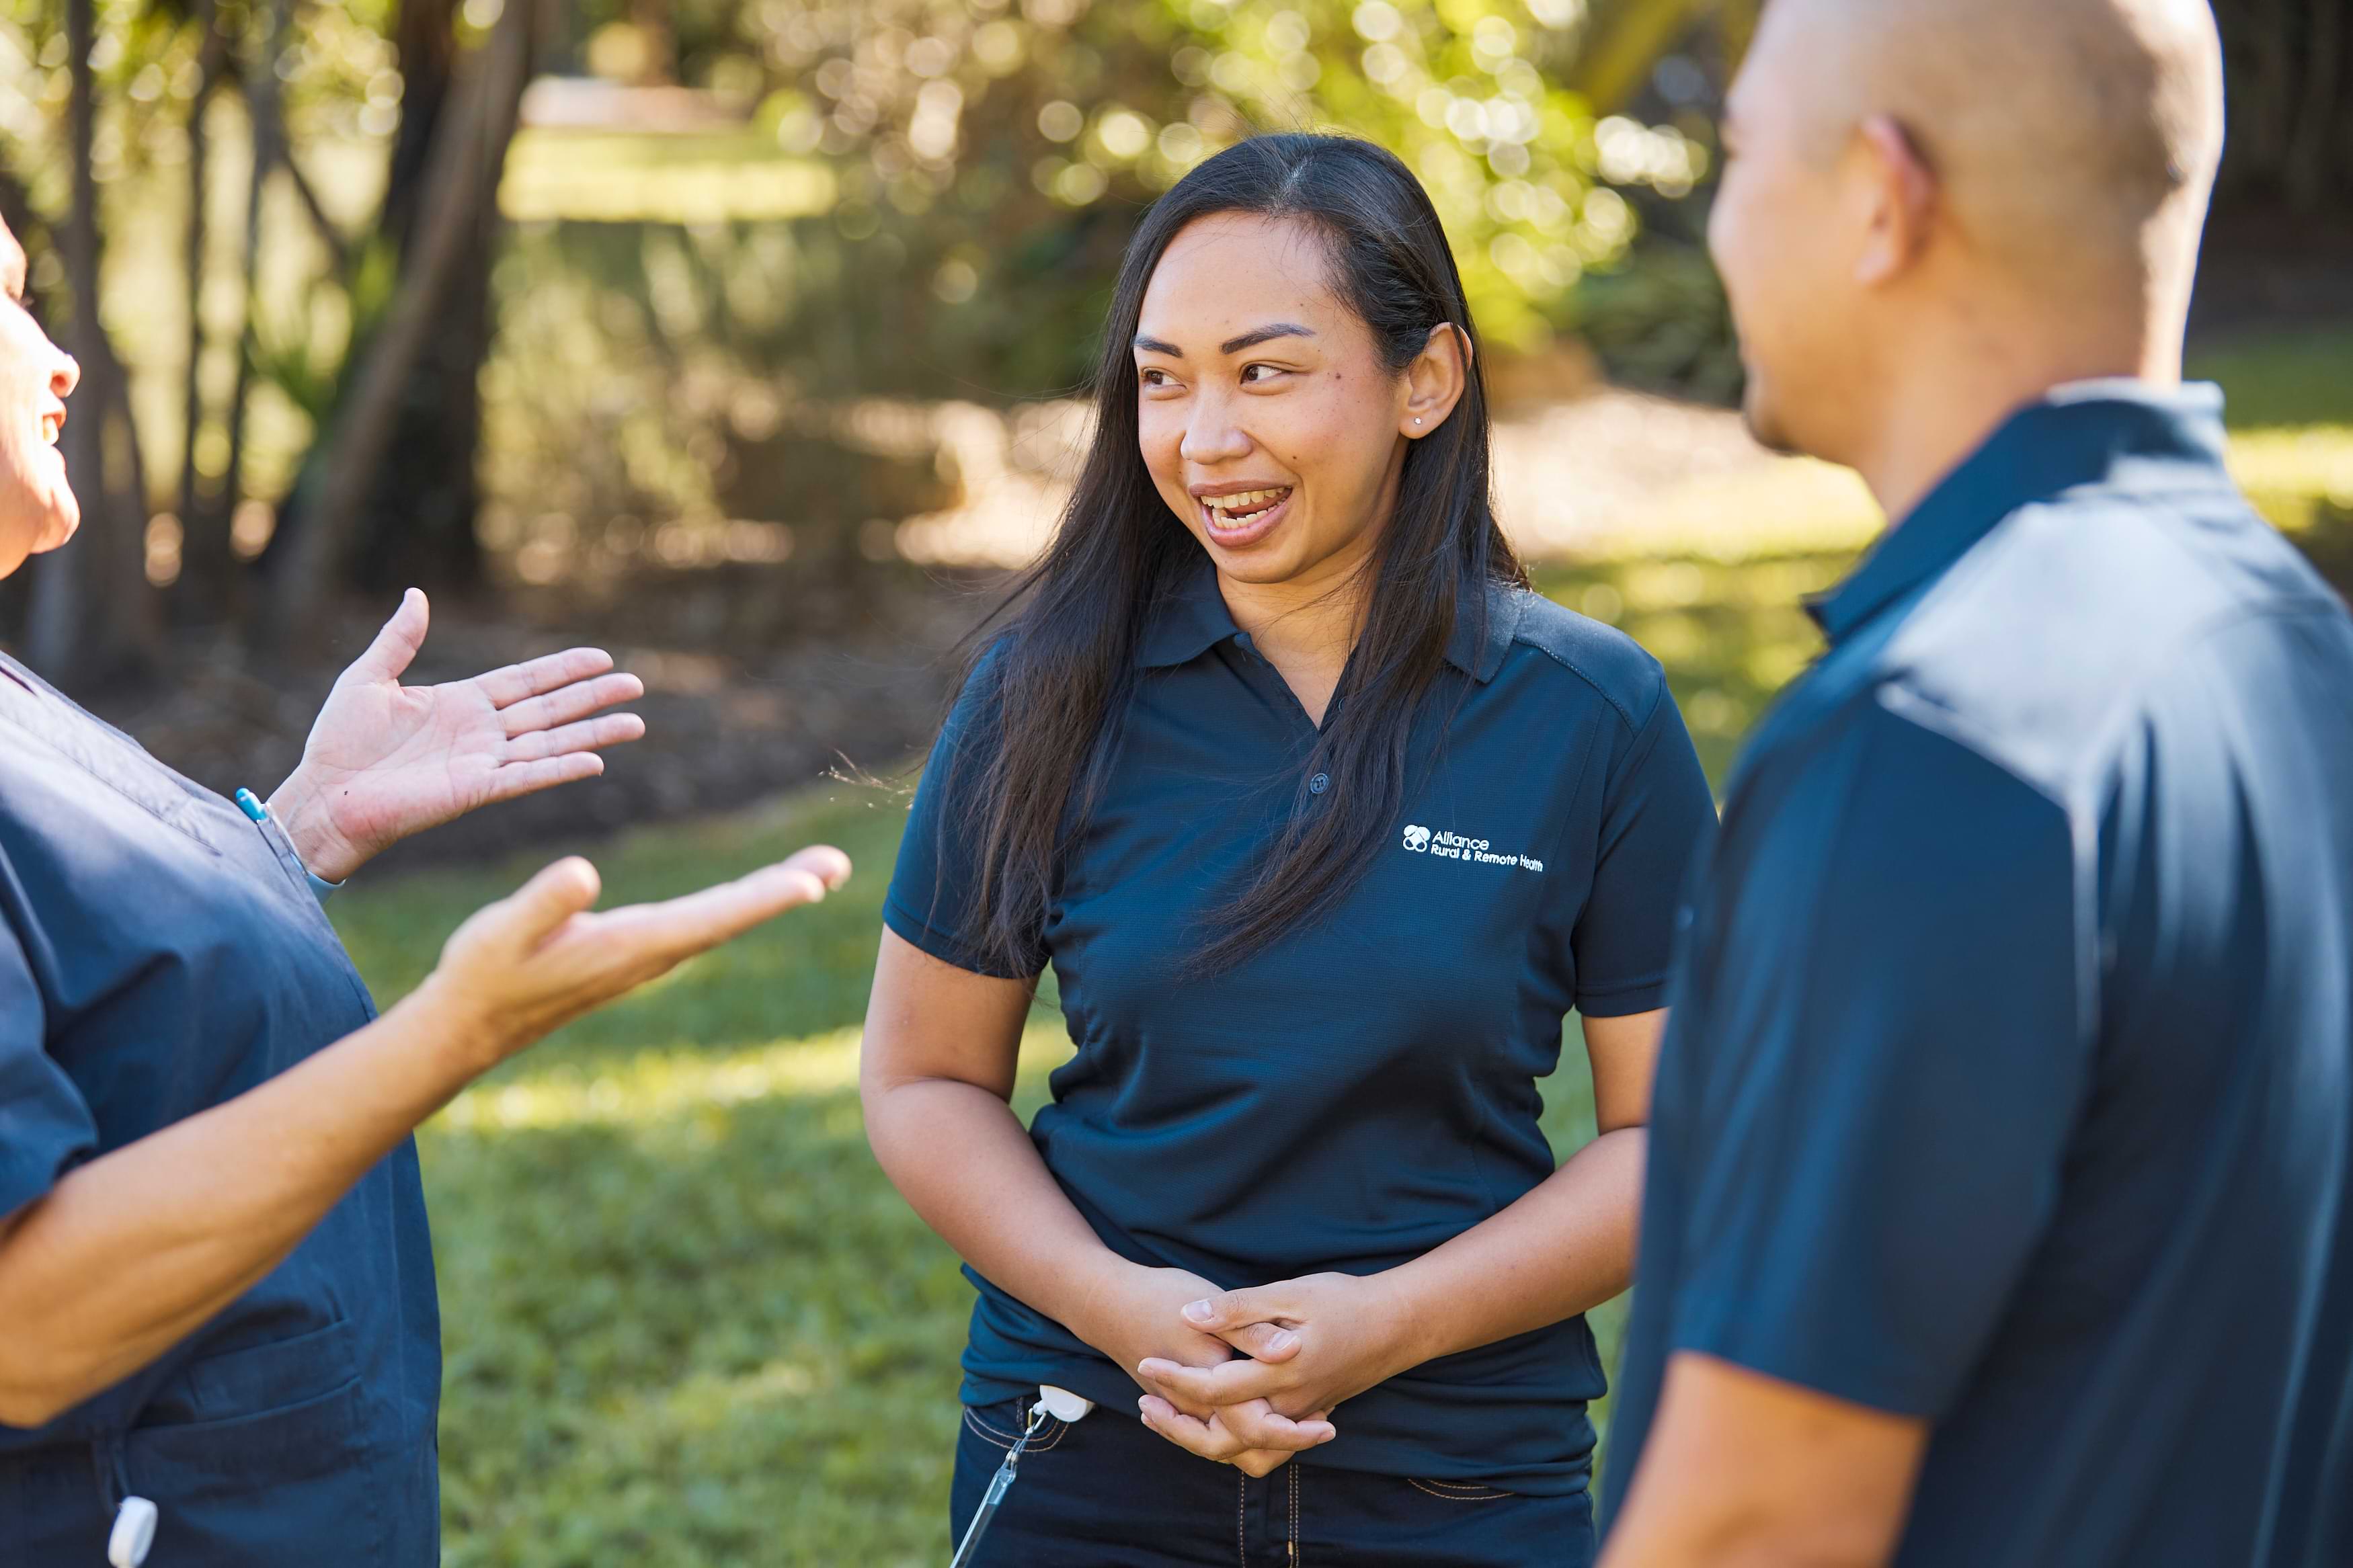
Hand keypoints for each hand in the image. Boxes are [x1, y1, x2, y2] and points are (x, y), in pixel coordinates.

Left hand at [269, 590, 645, 881]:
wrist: (323, 795)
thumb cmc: (338, 742)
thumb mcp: (368, 677)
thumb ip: (399, 640)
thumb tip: (417, 595)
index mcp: (461, 703)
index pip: (525, 681)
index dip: (563, 668)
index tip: (601, 658)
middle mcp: (481, 733)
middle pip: (550, 709)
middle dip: (593, 697)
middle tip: (637, 684)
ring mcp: (483, 763)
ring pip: (551, 743)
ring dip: (594, 734)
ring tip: (636, 723)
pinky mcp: (475, 791)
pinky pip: (527, 777)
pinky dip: (560, 770)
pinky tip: (595, 761)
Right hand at [414, 845, 850, 1071]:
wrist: (468, 1026)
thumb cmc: (482, 975)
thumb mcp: (502, 931)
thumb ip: (544, 904)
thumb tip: (584, 872)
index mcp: (631, 945)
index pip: (712, 917)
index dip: (763, 898)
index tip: (813, 885)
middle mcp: (651, 954)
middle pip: (732, 917)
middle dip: (786, 889)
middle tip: (839, 864)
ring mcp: (646, 956)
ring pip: (722, 920)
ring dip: (769, 894)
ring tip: (818, 872)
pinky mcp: (634, 952)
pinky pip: (701, 924)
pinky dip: (737, 903)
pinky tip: (750, 893)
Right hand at [1073, 1263, 1332, 1477]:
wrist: (1107, 1304)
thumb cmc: (1159, 1299)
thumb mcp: (1207, 1304)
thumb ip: (1249, 1330)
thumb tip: (1290, 1348)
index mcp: (1210, 1387)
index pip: (1261, 1427)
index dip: (1298, 1431)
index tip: (1330, 1421)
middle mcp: (1197, 1410)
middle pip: (1248, 1450)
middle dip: (1288, 1444)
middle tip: (1325, 1425)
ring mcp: (1187, 1410)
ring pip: (1233, 1447)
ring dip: (1266, 1441)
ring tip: (1301, 1421)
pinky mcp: (1181, 1404)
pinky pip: (1218, 1431)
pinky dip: (1244, 1429)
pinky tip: (1266, 1405)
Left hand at [1135, 1272, 1418, 1469]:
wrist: (1398, 1326)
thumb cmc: (1344, 1302)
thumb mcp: (1290, 1293)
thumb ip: (1240, 1309)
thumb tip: (1191, 1314)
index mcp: (1278, 1373)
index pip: (1212, 1389)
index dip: (1173, 1378)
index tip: (1144, 1362)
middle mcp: (1288, 1405)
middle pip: (1222, 1434)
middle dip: (1177, 1423)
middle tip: (1144, 1402)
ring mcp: (1300, 1415)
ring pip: (1243, 1448)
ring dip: (1203, 1437)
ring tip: (1170, 1414)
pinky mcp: (1308, 1415)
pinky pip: (1264, 1442)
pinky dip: (1233, 1435)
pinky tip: (1214, 1413)